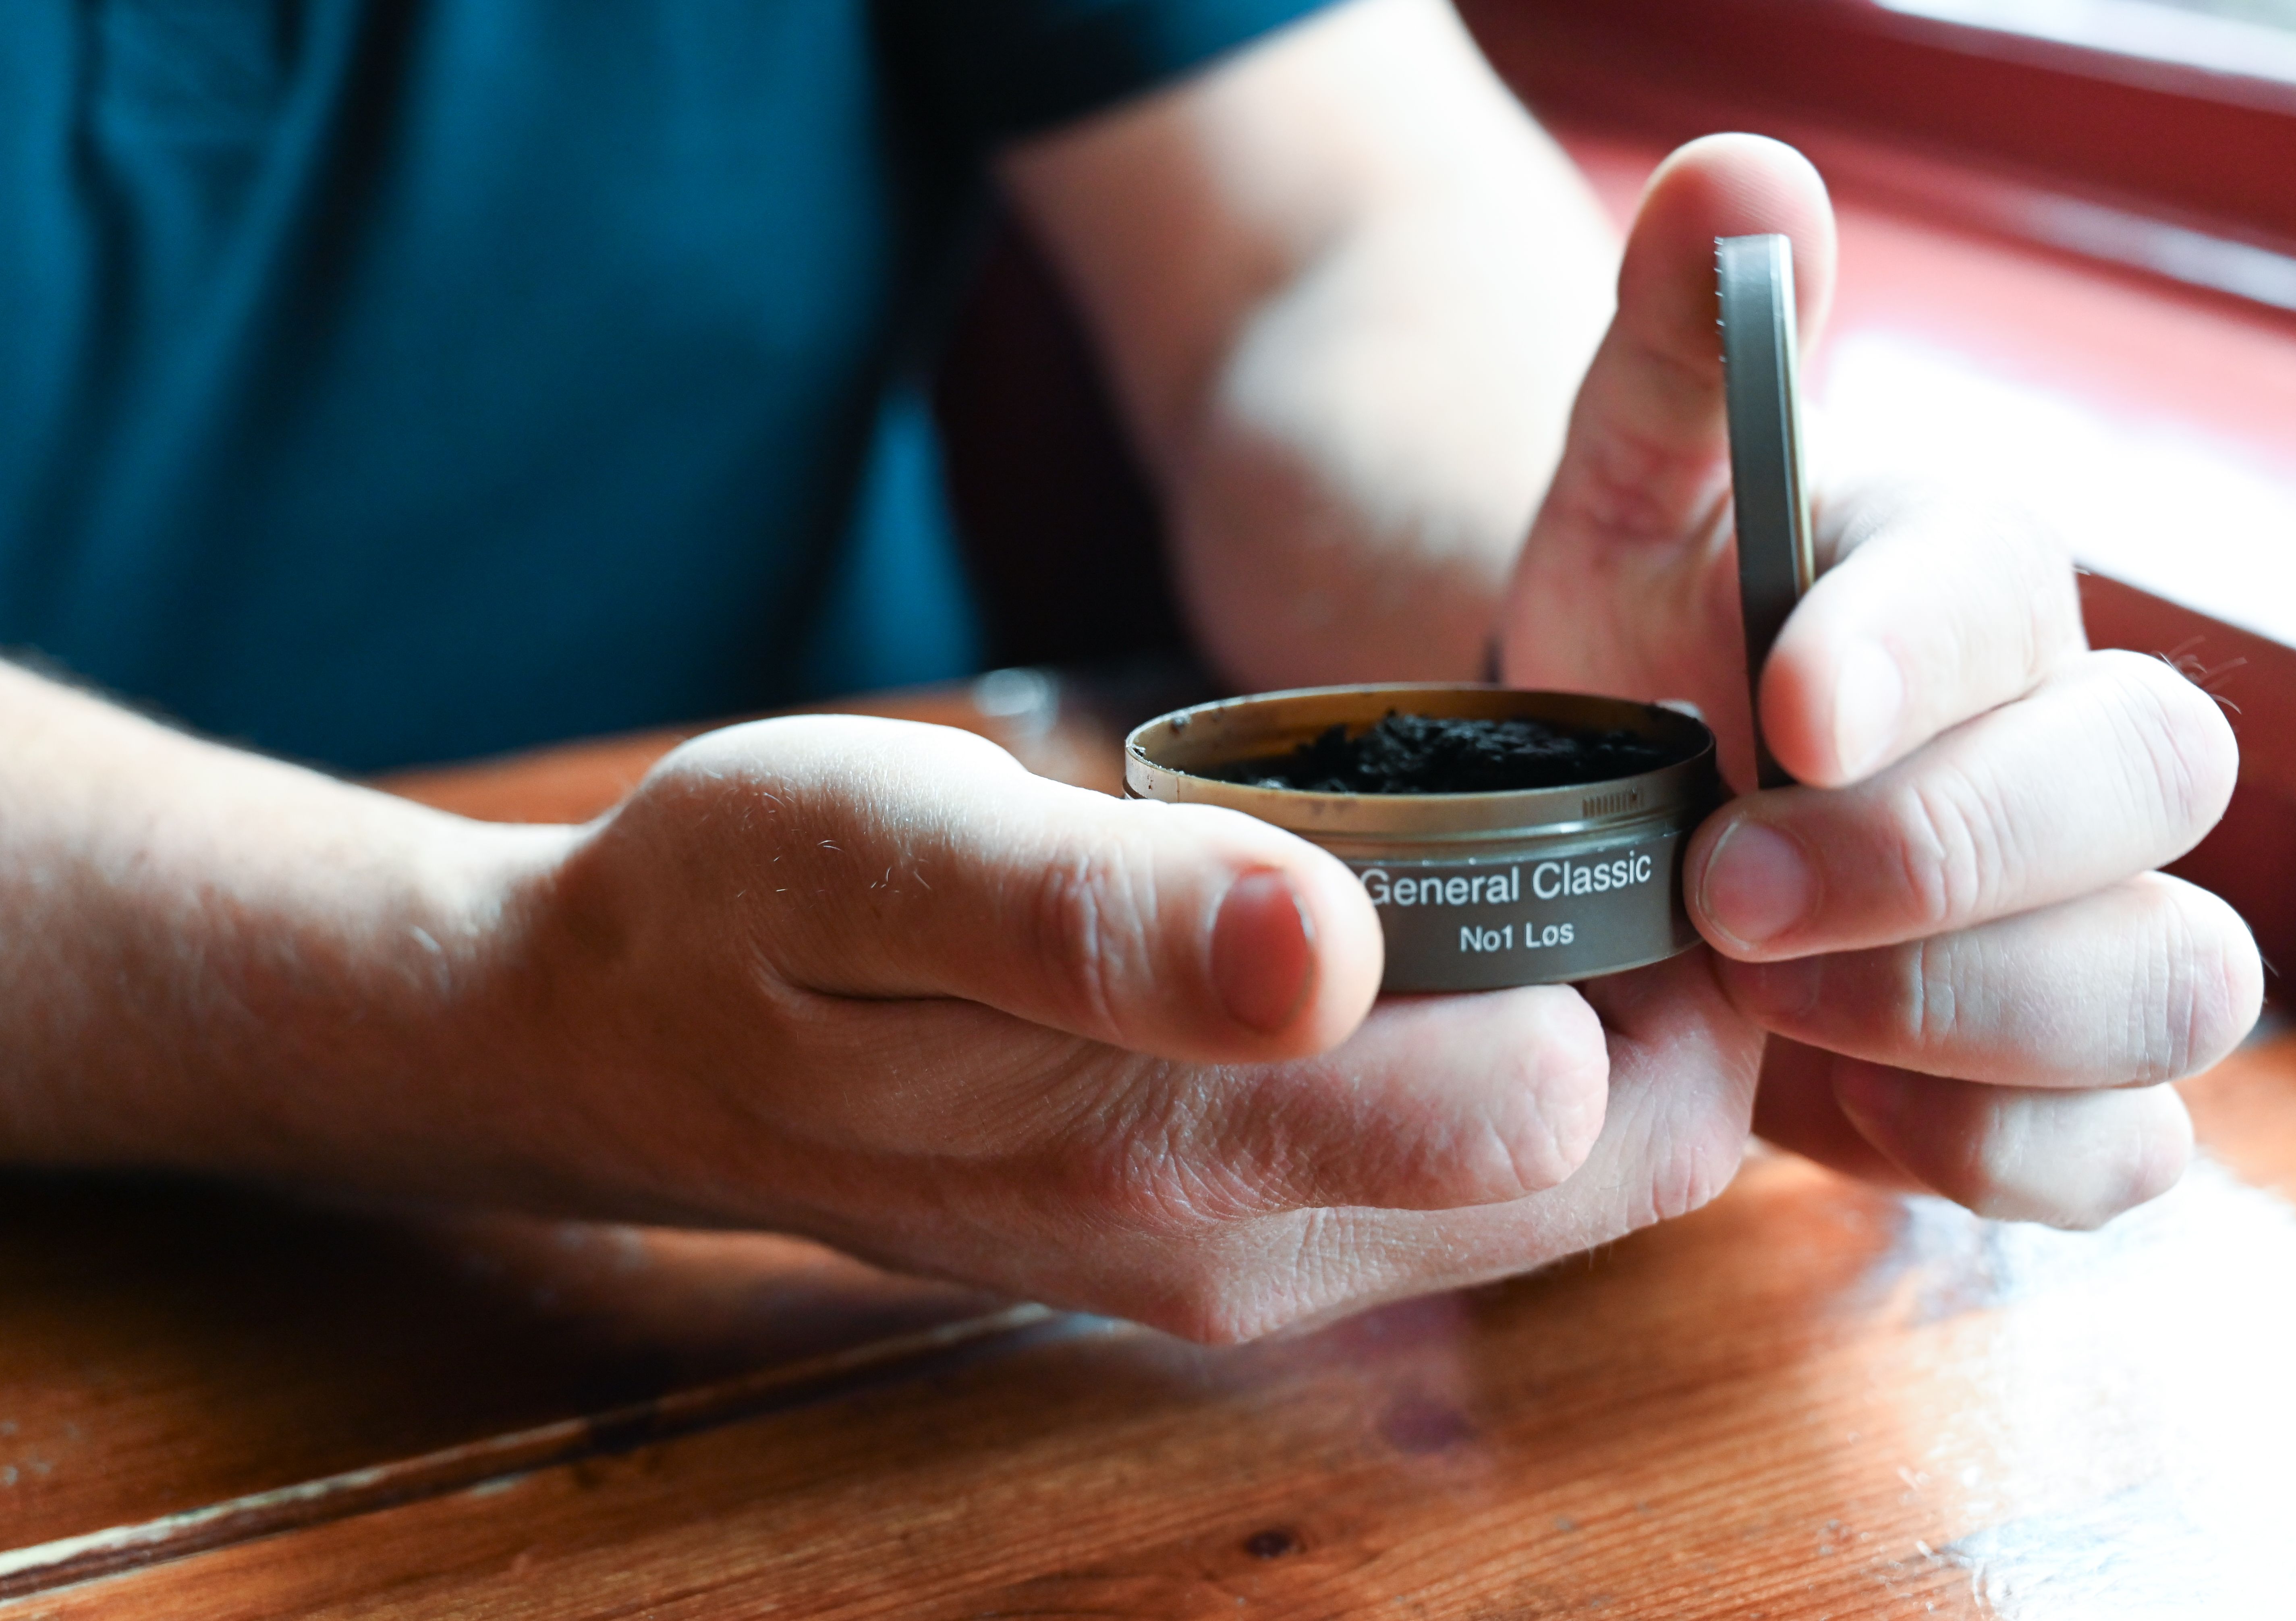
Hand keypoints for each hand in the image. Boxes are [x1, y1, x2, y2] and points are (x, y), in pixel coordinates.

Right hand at [471, 716, 1759, 1339]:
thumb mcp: (881, 854)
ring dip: (1602, 1021)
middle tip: (1608, 797)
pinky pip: (1472, 1183)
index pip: (1586, 1106)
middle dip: (1671, 988)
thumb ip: (1102, 914)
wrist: (624, 1041)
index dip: (1654, 940)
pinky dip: (1514, 1059)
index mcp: (1189, 1153)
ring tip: (1534, 846)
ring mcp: (1247, 1269)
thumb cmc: (735, 906)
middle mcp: (1254, 1256)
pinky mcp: (1231, 1243)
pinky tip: (1439, 931)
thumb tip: (1320, 945)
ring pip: (1566, 1181)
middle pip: (1620, 1161)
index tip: (1624, 780)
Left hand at [1501, 135, 2261, 1225]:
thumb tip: (1738, 173)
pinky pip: (2115, 1147)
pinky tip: (1850, 1108)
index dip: (1914, 649)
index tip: (1782, 704)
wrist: (1627, 812)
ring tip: (1761, 997)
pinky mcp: (2044, 1077)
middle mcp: (2067, 745)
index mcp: (1969, 586)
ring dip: (1974, 1011)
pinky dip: (2005, 1148)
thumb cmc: (1634, 643)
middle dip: (1937, 855)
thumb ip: (1672, 350)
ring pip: (2171, 983)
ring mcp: (2082, 920)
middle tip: (1722, 886)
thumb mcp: (1618, 498)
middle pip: (2146, 792)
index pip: (2009, 593)